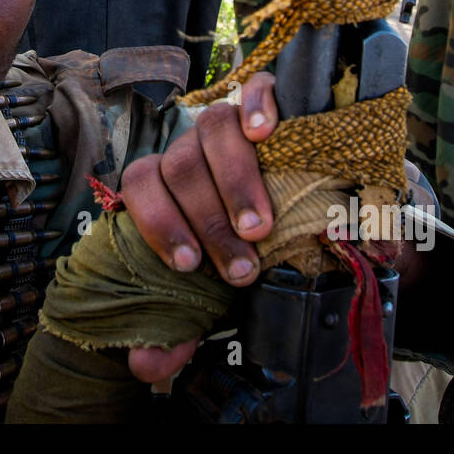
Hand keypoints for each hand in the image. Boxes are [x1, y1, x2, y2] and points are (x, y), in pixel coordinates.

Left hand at [120, 74, 275, 383]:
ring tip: (259, 227)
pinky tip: (265, 132)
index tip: (188, 266)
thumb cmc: (249, 253)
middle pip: (179, 166)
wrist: (314, 216)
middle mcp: (189, 147)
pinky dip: (256, 104)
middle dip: (208, 222)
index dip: (158, 223)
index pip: (139, 183)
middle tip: (241, 268)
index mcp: (165, 184)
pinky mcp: (267, 100)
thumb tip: (141, 365)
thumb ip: (179, 324)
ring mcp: (227, 121)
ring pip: (212, 130)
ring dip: (233, 181)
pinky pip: (254, 87)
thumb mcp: (217, 291)